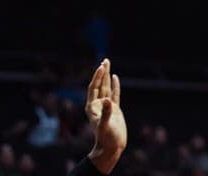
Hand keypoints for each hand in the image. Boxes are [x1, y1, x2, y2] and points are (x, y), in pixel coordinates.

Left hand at [84, 59, 125, 173]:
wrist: (112, 147)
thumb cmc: (106, 138)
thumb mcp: (105, 125)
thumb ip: (106, 112)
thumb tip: (107, 100)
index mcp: (92, 107)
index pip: (94, 88)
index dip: (97, 77)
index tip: (101, 67)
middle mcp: (97, 105)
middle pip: (99, 85)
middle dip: (102, 73)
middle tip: (105, 60)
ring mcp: (106, 106)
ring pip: (106, 88)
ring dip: (107, 76)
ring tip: (108, 64)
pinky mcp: (114, 109)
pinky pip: (114, 94)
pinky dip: (115, 85)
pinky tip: (115, 77)